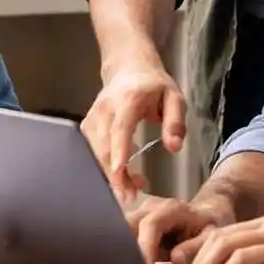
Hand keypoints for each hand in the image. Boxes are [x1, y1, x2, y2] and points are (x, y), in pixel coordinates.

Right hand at [82, 61, 186, 202]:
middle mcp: (105, 108)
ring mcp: (93, 116)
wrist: (129, 67)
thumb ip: (176, 122)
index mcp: (128, 100)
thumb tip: (173, 147)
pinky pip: (93, 150)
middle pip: (104, 146)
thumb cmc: (154, 85)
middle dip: (115, 174)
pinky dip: (105, 166)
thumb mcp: (174, 98)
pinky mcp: (88, 125)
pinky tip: (122, 174)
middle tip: (131, 196)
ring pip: (96, 152)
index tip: (120, 172)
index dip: (118, 151)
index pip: (120, 128)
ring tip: (133, 188)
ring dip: (111, 174)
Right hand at [126, 196, 233, 263]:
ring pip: (118, 232)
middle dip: (125, 251)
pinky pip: (120, 238)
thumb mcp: (210, 238)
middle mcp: (150, 208)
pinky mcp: (131, 226)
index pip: (150, 225)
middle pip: (126, 225)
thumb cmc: (206, 227)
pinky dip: (122, 255)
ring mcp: (138, 215)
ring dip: (121, 254)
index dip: (145, 248)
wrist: (204, 215)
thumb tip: (176, 259)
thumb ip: (195, 248)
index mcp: (171, 209)